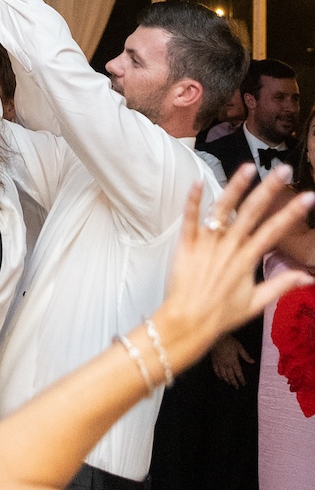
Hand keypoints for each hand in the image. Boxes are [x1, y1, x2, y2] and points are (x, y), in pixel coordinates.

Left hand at [151, 165, 313, 374]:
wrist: (187, 322)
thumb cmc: (221, 315)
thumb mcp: (256, 303)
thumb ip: (281, 286)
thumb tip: (308, 277)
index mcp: (247, 259)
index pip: (274, 230)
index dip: (292, 213)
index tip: (309, 196)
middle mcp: (229, 247)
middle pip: (252, 212)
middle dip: (270, 189)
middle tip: (284, 170)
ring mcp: (207, 243)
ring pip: (223, 209)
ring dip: (235, 187)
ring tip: (248, 167)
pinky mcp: (187, 244)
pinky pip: (190, 219)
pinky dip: (193, 200)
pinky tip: (198, 181)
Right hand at [210, 334, 254, 388]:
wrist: (217, 338)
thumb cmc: (229, 341)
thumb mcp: (240, 347)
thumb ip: (246, 355)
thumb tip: (253, 361)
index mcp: (234, 362)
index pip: (239, 373)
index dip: (241, 380)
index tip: (243, 384)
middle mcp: (227, 365)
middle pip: (231, 376)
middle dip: (234, 383)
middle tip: (236, 387)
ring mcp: (220, 364)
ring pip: (223, 375)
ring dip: (227, 380)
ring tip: (229, 383)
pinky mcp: (214, 361)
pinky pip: (216, 371)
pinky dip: (218, 375)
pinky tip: (220, 377)